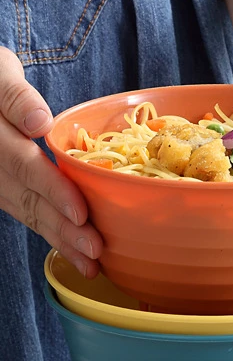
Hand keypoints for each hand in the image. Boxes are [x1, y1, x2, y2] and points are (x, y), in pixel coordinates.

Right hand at [0, 48, 101, 275]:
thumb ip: (13, 96)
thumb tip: (39, 121)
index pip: (24, 167)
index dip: (54, 191)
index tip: (81, 214)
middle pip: (30, 201)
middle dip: (64, 230)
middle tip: (96, 251)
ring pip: (30, 214)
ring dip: (62, 241)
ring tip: (92, 265)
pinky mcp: (6, 190)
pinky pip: (29, 214)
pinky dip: (54, 235)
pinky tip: (78, 254)